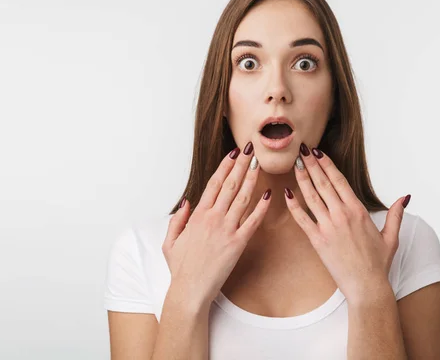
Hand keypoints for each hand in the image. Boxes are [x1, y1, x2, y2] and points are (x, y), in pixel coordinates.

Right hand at [163, 143, 270, 307]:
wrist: (189, 290)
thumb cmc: (180, 268)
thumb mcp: (170, 241)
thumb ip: (178, 219)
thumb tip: (187, 202)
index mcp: (197, 216)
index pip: (214, 184)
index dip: (225, 167)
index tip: (233, 154)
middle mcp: (213, 218)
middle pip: (230, 185)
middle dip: (241, 165)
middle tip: (250, 149)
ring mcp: (226, 230)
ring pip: (242, 198)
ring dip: (251, 179)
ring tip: (259, 164)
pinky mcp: (238, 244)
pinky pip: (252, 222)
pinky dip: (261, 208)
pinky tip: (269, 195)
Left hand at [285, 144, 409, 304]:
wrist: (367, 286)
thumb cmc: (378, 263)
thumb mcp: (391, 237)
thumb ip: (396, 214)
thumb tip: (405, 197)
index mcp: (358, 211)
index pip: (339, 181)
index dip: (327, 164)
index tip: (318, 152)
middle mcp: (342, 215)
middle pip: (323, 183)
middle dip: (311, 165)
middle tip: (301, 150)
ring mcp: (328, 227)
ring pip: (311, 197)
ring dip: (302, 179)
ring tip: (294, 164)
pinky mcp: (317, 241)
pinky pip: (302, 219)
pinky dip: (293, 205)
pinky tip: (286, 193)